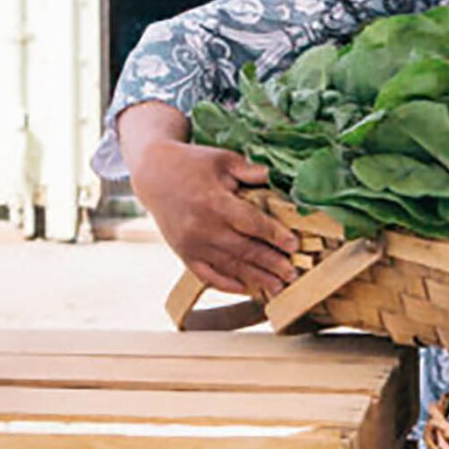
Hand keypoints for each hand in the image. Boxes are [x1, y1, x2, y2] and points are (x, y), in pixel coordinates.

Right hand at [131, 136, 298, 297]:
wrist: (153, 174)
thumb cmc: (193, 164)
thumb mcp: (223, 160)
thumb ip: (251, 171)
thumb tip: (281, 177)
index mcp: (214, 201)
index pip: (251, 223)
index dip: (274, 235)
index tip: (294, 245)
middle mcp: (202, 227)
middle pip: (244, 249)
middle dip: (272, 263)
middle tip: (294, 272)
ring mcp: (191, 244)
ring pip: (230, 266)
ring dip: (256, 278)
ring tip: (279, 286)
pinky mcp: (183, 253)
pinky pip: (207, 275)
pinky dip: (227, 284)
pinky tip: (246, 289)